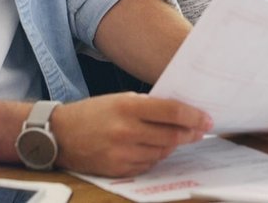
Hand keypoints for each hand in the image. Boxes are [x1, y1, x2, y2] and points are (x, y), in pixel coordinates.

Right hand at [50, 93, 211, 177]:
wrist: (60, 135)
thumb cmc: (92, 113)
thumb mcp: (118, 99)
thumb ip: (147, 106)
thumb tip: (179, 114)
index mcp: (128, 107)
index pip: (171, 113)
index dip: (194, 116)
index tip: (207, 119)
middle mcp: (126, 131)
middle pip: (171, 136)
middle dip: (190, 133)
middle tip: (200, 130)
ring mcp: (122, 153)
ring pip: (162, 152)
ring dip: (172, 145)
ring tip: (175, 137)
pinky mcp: (119, 170)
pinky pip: (148, 164)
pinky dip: (154, 156)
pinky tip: (153, 148)